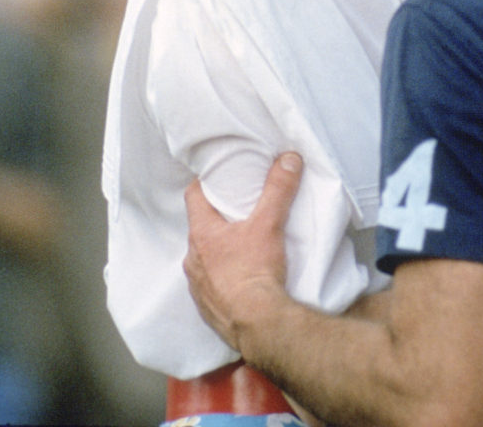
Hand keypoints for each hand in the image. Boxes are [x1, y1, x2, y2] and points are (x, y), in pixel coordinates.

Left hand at [184, 152, 303, 350]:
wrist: (258, 324)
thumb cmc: (256, 271)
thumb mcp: (270, 224)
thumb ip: (278, 189)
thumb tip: (289, 159)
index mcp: (202, 234)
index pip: (193, 196)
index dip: (204, 183)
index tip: (218, 177)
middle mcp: (193, 259)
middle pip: (200, 228)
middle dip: (217, 219)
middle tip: (238, 211)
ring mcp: (197, 286)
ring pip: (204, 258)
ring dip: (218, 251)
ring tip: (242, 246)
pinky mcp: (207, 307)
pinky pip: (210, 285)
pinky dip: (222, 278)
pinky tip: (240, 279)